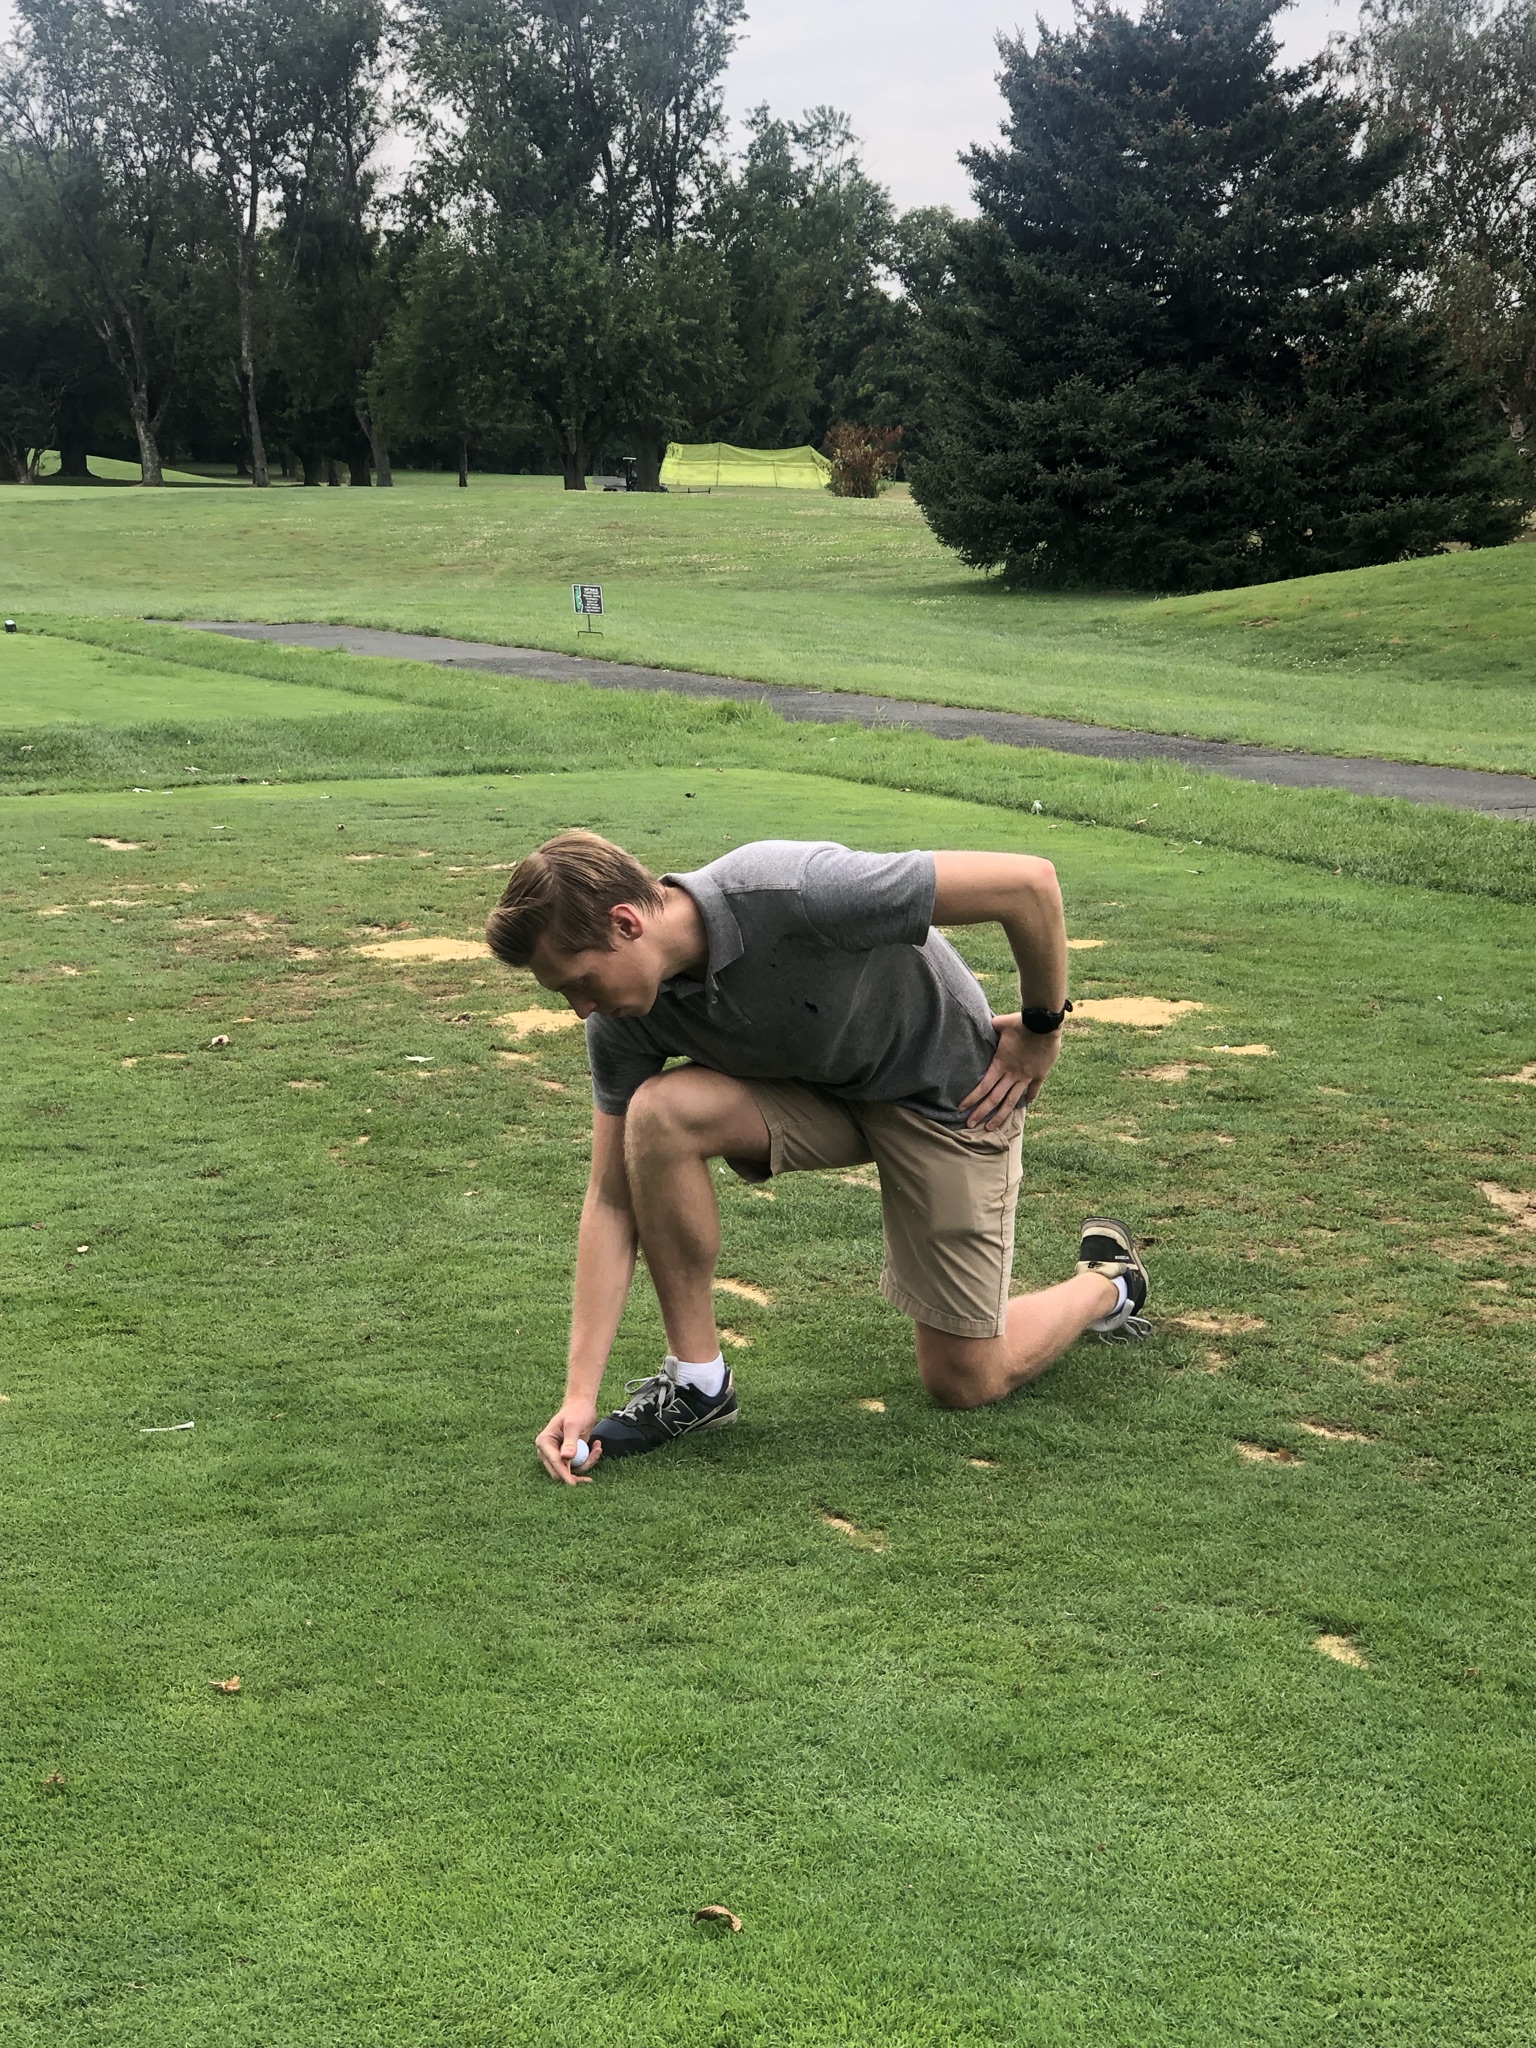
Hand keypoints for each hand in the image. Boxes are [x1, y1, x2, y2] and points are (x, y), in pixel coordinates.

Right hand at [535, 1400, 603, 1484]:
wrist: (582, 1406)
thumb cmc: (576, 1412)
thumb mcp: (574, 1425)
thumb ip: (570, 1441)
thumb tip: (565, 1457)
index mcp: (544, 1442)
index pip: (554, 1462)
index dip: (564, 1474)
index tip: (573, 1484)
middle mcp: (548, 1451)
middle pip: (560, 1471)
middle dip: (578, 1471)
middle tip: (592, 1468)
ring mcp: (557, 1454)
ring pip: (571, 1471)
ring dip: (586, 1462)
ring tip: (597, 1448)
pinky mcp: (567, 1456)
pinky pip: (577, 1466)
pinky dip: (588, 1459)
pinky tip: (596, 1447)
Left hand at [960, 1014, 1059, 1128]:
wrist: (1044, 1023)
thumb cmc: (1020, 1023)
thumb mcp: (1000, 1024)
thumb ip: (990, 1027)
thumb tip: (981, 1022)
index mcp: (1000, 1064)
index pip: (983, 1086)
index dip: (971, 1098)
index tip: (961, 1108)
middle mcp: (1012, 1074)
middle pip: (994, 1099)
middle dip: (981, 1113)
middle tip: (970, 1125)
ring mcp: (1026, 1077)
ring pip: (1011, 1101)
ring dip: (1001, 1116)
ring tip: (991, 1128)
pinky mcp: (1039, 1074)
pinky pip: (1033, 1091)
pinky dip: (1029, 1099)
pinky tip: (1025, 1106)